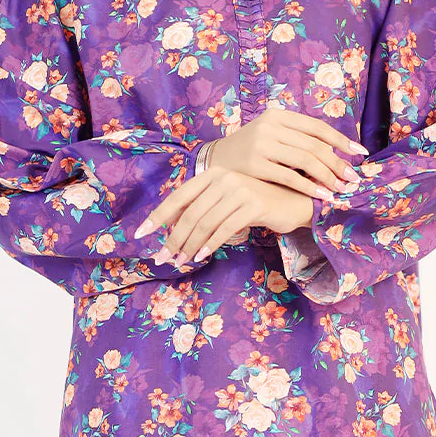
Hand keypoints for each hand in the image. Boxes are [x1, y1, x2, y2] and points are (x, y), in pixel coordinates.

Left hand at [136, 169, 314, 264]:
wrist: (295, 202)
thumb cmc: (258, 205)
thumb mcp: (227, 202)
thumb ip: (204, 209)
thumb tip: (174, 232)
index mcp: (212, 174)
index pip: (178, 197)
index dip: (158, 216)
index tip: (140, 234)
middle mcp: (223, 178)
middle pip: (190, 214)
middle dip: (173, 238)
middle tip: (163, 259)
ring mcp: (239, 189)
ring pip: (205, 223)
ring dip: (189, 245)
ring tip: (181, 262)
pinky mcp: (254, 204)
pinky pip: (225, 228)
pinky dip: (210, 244)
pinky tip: (201, 256)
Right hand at [209, 108, 366, 195]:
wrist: (214, 162)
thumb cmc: (249, 152)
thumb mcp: (271, 135)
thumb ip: (295, 138)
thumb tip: (334, 150)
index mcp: (278, 115)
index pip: (316, 127)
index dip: (341, 140)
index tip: (359, 153)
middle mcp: (270, 126)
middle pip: (314, 145)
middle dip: (338, 163)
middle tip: (353, 178)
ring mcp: (262, 145)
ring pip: (305, 160)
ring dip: (328, 176)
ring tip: (341, 189)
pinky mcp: (256, 165)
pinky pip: (290, 177)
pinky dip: (310, 187)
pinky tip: (323, 196)